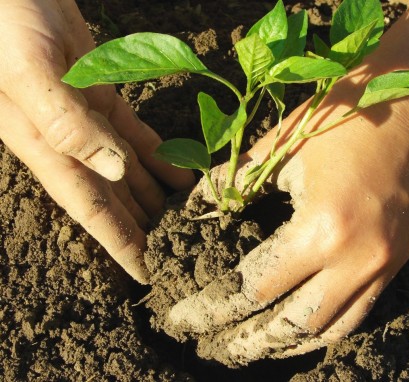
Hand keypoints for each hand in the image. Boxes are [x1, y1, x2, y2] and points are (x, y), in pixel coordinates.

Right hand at [0, 1, 193, 282]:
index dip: (120, 244)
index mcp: (49, 148)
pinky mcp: (105, 98)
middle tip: (180, 251)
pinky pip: (139, 137)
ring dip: (159, 197)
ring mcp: (91, 122)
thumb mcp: (29, 71)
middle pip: (116, 199)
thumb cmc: (6, 23)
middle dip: (145, 229)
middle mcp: (71, 144)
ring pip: (131, 172)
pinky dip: (163, 157)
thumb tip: (114, 172)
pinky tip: (185, 175)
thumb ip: (67, 123)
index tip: (147, 274)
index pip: (91, 210)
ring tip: (189, 220)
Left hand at [167, 0, 408, 364]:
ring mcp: (384, 263)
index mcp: (322, 228)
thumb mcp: (279, 147)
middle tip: (215, 345)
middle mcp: (358, 258)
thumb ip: (234, 185)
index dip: (216, 306)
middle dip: (247, 340)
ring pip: (330, 329)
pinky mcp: (398, 258)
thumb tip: (198, 210)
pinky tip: (300, 323)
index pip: (257, 287)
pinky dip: (324, 326)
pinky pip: (359, 312)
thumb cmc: (341, 113)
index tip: (187, 316)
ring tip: (253, 344)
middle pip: (293, 324)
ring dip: (287, 342)